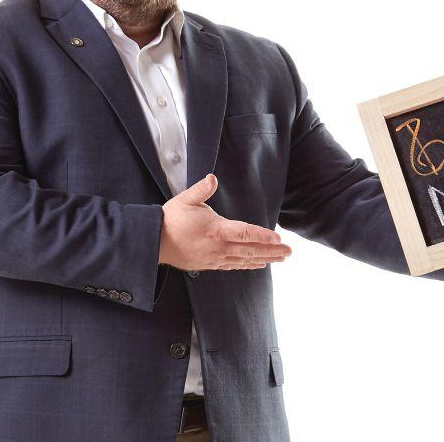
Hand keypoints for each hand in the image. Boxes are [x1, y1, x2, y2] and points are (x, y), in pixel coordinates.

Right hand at [159, 173, 291, 270]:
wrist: (154, 243)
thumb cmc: (170, 219)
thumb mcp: (185, 200)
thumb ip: (201, 190)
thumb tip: (212, 178)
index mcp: (216, 230)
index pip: (245, 233)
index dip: (263, 236)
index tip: (278, 238)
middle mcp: (218, 247)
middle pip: (251, 250)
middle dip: (272, 250)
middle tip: (289, 252)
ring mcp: (215, 258)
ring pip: (245, 260)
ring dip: (265, 259)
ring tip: (280, 259)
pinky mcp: (210, 264)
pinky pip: (234, 265)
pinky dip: (248, 265)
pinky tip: (259, 264)